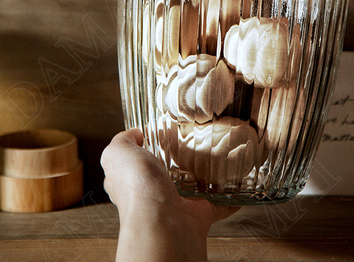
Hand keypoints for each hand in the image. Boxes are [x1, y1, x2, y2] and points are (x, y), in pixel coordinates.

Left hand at [101, 129, 238, 261]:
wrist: (163, 221)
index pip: (136, 164)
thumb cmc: (138, 186)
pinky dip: (228, 197)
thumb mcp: (117, 153)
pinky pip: (217, 204)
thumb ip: (123, 141)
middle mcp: (153, 195)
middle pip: (166, 174)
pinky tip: (235, 183)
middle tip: (193, 141)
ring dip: (203, 176)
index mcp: (132, 181)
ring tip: (216, 156)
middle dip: (177, 161)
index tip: (162, 132)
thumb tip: (136, 134)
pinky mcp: (200, 213)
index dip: (145, 149)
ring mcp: (177, 206)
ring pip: (191, 188)